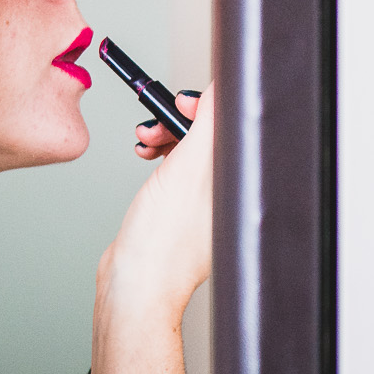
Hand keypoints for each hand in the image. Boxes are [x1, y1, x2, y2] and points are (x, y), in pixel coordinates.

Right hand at [88, 83, 212, 373]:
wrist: (133, 287)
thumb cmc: (164, 241)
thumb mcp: (190, 165)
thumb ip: (211, 122)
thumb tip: (225, 86)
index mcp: (240, 182)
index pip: (234, 127)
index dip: (208, 107)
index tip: (184, 103)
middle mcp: (227, 192)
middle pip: (211, 135)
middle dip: (179, 120)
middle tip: (158, 124)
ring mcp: (204, 203)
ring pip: (190, 149)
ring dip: (165, 135)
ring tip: (145, 142)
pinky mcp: (181, 211)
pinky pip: (176, 168)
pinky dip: (159, 156)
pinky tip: (144, 156)